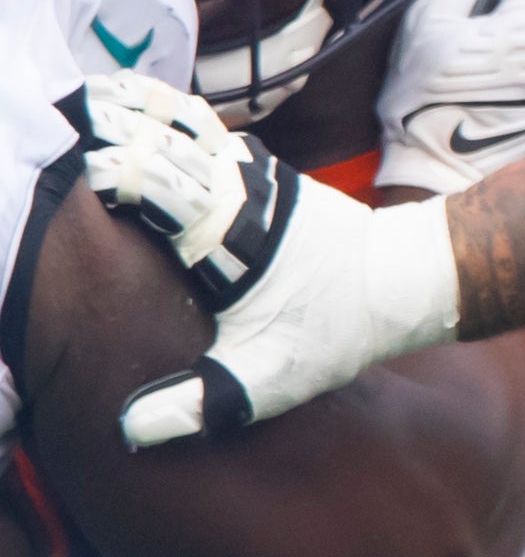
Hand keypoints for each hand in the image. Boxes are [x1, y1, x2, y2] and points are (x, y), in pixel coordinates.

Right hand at [86, 75, 460, 444]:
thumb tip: (133, 430)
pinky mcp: (268, 173)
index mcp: (227, 230)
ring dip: (146, 126)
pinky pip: (209, 139)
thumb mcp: (268, 378)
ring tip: (103, 126)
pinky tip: (152, 139)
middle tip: (85, 145)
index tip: (89, 180)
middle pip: (162, 142)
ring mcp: (257, 172)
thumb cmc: (337, 328)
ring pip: (188, 129)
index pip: (154, 181)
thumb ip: (202, 402)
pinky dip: (176, 133)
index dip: (117, 174)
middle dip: (120, 139)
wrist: (406, 283)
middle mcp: (241, 187)